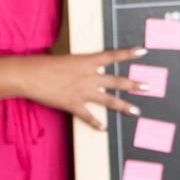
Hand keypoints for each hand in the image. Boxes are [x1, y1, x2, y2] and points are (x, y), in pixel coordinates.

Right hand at [22, 47, 149, 129]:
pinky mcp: (73, 104)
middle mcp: (89, 76)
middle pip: (117, 81)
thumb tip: (83, 68)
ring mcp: (83, 92)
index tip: (144, 50)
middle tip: (149, 87)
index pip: (113, 56)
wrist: (30, 74)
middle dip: (134, 84)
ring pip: (109, 100)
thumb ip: (77, 66)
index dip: (129, 53)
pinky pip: (88, 116)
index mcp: (86, 61)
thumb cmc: (43, 63)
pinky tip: (103, 128)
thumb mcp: (64, 59)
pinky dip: (95, 123)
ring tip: (137, 111)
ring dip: (124, 106)